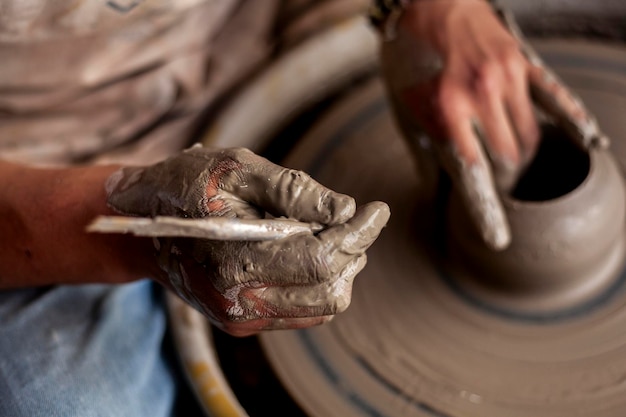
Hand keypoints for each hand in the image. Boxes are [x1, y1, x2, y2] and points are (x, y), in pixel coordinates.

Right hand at [106, 145, 389, 335]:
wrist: (143, 227)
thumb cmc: (186, 187)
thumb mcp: (236, 169)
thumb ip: (293, 190)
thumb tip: (346, 210)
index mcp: (235, 261)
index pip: (321, 260)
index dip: (358, 234)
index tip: (377, 209)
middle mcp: (240, 302)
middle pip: (330, 291)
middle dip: (353, 251)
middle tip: (354, 219)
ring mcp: (242, 318)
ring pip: (323, 306)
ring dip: (339, 268)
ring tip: (325, 232)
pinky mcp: (244, 322)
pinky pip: (304, 311)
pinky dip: (319, 281)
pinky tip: (307, 251)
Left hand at [379, 0, 605, 249]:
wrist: (427, 3)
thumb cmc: (410, 61)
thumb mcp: (404, 110)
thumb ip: (422, 154)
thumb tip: (430, 192)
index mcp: (445, 115)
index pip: (474, 175)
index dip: (488, 211)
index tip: (499, 240)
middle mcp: (478, 99)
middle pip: (509, 161)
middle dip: (505, 179)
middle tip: (498, 181)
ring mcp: (505, 79)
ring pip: (530, 137)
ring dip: (524, 157)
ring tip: (515, 161)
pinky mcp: (523, 63)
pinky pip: (556, 97)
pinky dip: (572, 121)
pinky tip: (588, 142)